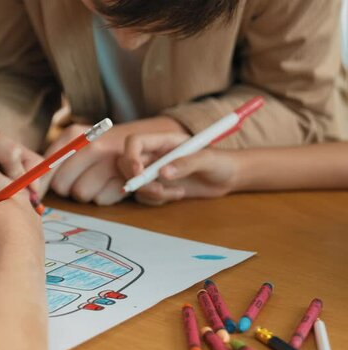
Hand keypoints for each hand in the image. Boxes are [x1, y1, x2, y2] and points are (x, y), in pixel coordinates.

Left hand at [45, 116, 186, 205]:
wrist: (150, 140)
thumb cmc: (104, 148)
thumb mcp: (79, 143)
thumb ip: (55, 160)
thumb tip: (28, 183)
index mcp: (73, 135)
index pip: (45, 168)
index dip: (39, 184)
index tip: (37, 195)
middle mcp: (90, 145)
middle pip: (62, 186)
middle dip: (67, 188)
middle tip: (80, 180)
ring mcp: (110, 160)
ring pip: (81, 195)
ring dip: (88, 193)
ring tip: (99, 179)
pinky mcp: (125, 177)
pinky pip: (101, 200)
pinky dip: (106, 196)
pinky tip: (112, 183)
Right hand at [118, 133, 239, 205]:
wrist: (229, 178)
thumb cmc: (222, 162)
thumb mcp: (208, 159)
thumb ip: (186, 163)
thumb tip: (163, 173)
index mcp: (164, 141)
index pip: (135, 143)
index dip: (130, 156)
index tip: (138, 173)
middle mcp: (155, 155)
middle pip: (128, 165)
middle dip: (140, 181)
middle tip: (159, 189)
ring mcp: (155, 172)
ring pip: (136, 183)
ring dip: (152, 193)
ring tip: (177, 192)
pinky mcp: (158, 186)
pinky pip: (144, 196)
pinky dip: (157, 200)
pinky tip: (178, 194)